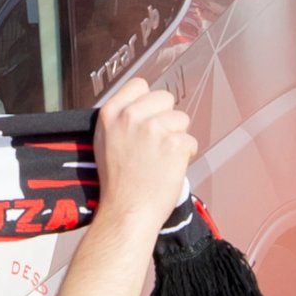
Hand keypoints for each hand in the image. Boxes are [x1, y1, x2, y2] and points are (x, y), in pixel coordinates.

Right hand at [89, 78, 195, 232]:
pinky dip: (186, 156)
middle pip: (165, 97)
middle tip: (155, 143)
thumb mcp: (104, 141)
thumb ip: (120, 119)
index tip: (148, 117)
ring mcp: (154, 129)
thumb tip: (140, 106)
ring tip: (161, 159)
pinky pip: (191, 141)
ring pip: (182, 119)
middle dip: (166, 117)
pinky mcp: (174, 144)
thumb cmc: (117, 183)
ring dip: (177, 138)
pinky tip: (169, 169)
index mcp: (111, 114)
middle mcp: (131, 117)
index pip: (139, 84)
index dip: (148, 101)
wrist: (127, 211)